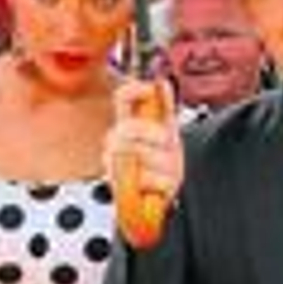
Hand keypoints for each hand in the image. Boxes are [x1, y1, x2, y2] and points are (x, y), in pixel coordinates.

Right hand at [106, 79, 181, 246]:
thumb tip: (163, 82)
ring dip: (163, 164)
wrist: (158, 202)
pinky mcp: (121, 190)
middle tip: (167, 145)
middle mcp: (116, 142)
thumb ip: (164, 107)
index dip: (135, 89)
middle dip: (155, 136)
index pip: (124, 99)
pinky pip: (146, 179)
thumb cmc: (161, 166)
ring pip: (141, 154)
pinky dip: (160, 184)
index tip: (149, 88)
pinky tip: (158, 186)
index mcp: (128, 125)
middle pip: (129, 128)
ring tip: (166, 171)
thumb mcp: (167, 134)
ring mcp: (116, 166)